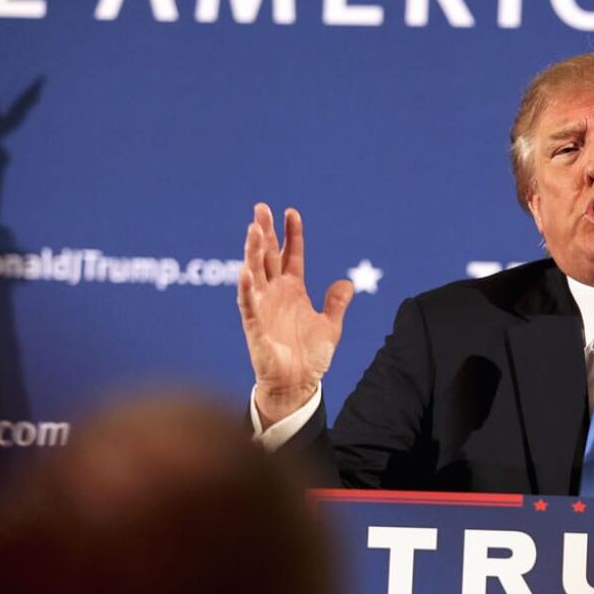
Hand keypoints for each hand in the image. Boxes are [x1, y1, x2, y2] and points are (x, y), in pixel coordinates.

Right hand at [237, 203, 353, 427]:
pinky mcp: (254, 326)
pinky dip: (246, 289)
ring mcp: (263, 307)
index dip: (292, 234)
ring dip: (253, 252)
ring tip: (253, 229)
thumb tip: (347, 283)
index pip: (291, 255)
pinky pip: (248, 305)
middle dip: (265, 232)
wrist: (297, 385)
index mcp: (293, 290)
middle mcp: (275, 294)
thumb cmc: (310, 357)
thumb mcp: (330, 326)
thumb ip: (336, 304)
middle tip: (261, 208)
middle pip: (268, 256)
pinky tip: (246, 272)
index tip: (292, 211)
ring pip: (255, 273)